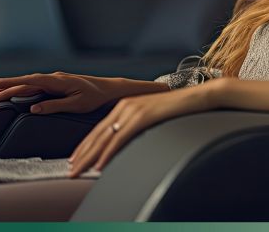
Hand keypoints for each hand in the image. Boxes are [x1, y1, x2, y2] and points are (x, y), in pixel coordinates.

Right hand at [0, 71, 125, 114]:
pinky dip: (23, 88)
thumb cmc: (95, 98)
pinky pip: (36, 86)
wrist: (108, 90)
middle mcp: (54, 78)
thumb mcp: (76, 105)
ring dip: (12, 88)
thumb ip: (54, 106)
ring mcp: (55, 80)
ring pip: (29, 84)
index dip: (10, 83)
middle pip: (25, 83)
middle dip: (6, 88)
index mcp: (57, 81)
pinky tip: (16, 92)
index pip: (29, 81)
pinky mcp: (57, 84)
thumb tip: (34, 109)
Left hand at [67, 79, 222, 177]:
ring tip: (78, 171)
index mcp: (125, 106)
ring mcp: (132, 111)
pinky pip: (120, 138)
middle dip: (82, 154)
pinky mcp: (142, 116)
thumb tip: (129, 143)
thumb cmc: (179, 109)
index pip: (99, 129)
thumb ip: (139, 126)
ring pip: (104, 138)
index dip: (86, 146)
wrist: (198, 97)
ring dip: (89, 157)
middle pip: (97, 134)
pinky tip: (99, 164)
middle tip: (70, 170)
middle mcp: (124, 107)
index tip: (75, 159)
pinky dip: (108, 153)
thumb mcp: (153, 116)